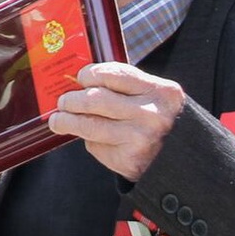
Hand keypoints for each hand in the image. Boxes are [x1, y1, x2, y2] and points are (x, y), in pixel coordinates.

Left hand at [49, 62, 184, 181]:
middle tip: (63, 101)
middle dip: (71, 99)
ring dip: (66, 121)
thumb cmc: (152, 119)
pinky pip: (98, 147)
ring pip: (89, 125)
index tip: (79, 78)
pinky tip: (91, 139)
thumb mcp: (148, 96)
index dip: (89, 74)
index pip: (113, 74)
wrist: (176, 161)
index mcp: (160, 91)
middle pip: (96, 100)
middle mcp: (152, 115)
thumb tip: (76, 81)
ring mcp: (141, 139)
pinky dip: (90, 142)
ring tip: (58, 120)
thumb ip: (120, 86)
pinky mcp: (129, 161)